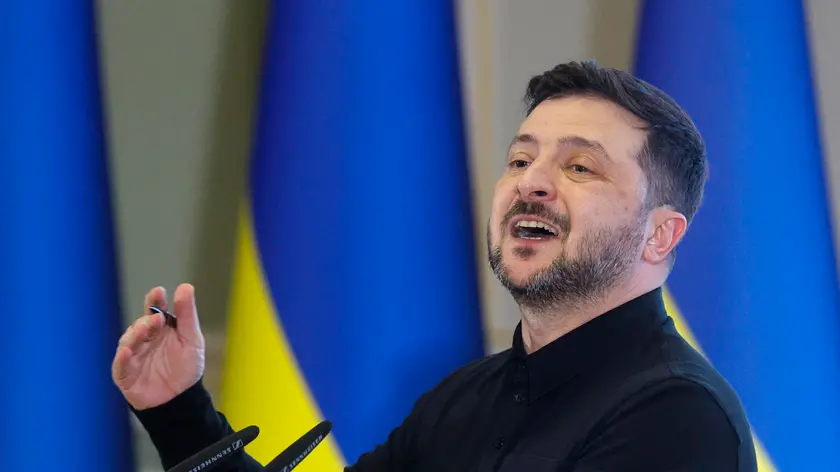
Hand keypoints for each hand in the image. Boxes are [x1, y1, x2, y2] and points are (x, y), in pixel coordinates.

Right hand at [112, 283, 205, 409]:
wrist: (182, 400)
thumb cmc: (186, 367)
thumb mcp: (192, 338)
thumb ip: (187, 314)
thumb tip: (185, 286)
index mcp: (160, 328)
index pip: (154, 309)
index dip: (154, 300)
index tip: (158, 292)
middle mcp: (144, 339)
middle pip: (140, 325)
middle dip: (147, 320)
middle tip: (157, 317)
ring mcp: (133, 356)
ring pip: (128, 341)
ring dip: (135, 334)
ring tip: (145, 329)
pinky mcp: (126, 375)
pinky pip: (120, 365)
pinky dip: (122, 358)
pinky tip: (128, 351)